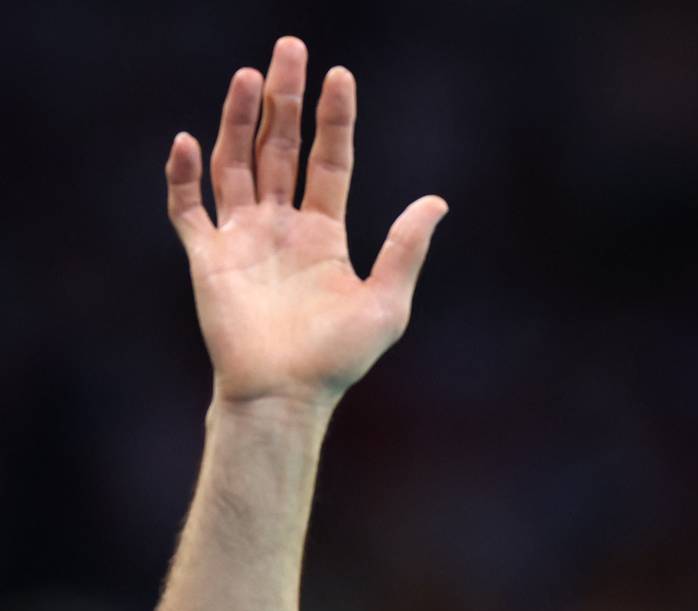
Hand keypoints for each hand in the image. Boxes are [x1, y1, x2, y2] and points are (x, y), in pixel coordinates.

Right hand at [165, 36, 447, 407]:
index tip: (339, 75)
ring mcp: (242, 241)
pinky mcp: (208, 260)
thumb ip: (405, 249)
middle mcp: (282, 229)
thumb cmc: (337, 360)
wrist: (284, 396)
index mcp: (324, 235)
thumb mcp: (387, 304)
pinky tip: (189, 141)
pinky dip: (182, 177)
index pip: (329, 162)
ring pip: (235, 165)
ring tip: (247, 75)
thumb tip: (437, 201)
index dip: (334, 119)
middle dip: (283, 100)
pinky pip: (188, 210)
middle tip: (288, 48)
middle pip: (280, 149)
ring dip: (237, 120)